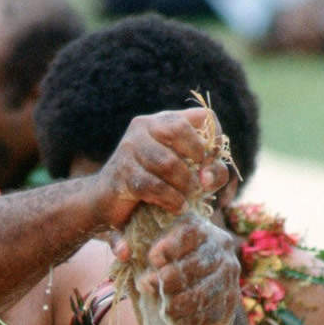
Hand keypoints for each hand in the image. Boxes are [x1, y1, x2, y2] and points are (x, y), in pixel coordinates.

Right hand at [91, 108, 229, 228]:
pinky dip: (171, 199)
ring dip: (184, 185)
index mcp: (164, 121)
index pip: (201, 116)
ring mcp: (129, 147)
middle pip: (180, 130)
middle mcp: (144, 126)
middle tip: (200, 183)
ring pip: (167, 162)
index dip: (214, 139)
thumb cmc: (155, 186)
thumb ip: (211, 172)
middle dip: (197, 160)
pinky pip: (153, 185)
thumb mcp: (189, 175)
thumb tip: (208, 177)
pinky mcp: (122, 172)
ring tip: (187, 198)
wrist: (108, 202)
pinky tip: (176, 207)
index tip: (211, 162)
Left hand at [115, 217, 242, 324]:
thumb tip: (122, 251)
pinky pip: (218, 309)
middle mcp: (221, 245)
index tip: (152, 258)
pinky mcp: (233, 295)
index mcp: (201, 227)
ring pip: (208, 288)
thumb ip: (134, 244)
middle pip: (198, 262)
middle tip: (149, 286)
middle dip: (171, 277)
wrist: (196, 278)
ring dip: (184, 301)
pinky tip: (182, 321)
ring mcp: (230, 272)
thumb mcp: (151, 246)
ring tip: (166, 308)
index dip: (171, 245)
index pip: (189, 232)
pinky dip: (198, 317)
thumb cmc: (165, 259)